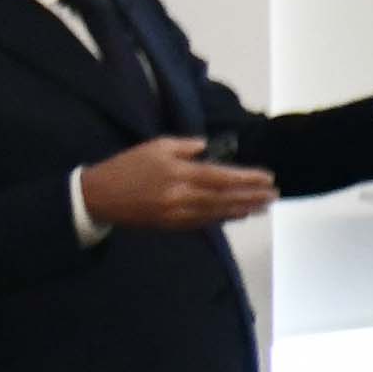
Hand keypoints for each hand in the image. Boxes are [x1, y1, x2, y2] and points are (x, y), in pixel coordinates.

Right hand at [77, 137, 275, 231]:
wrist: (98, 196)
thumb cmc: (129, 165)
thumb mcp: (157, 146)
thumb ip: (187, 146)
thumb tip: (210, 148)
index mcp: (179, 174)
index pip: (221, 177)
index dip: (247, 179)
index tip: (268, 177)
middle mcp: (181, 196)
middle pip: (224, 198)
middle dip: (252, 197)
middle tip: (274, 195)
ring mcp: (176, 214)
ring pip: (217, 214)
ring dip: (242, 210)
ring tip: (263, 206)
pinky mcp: (170, 225)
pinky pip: (203, 223)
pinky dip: (223, 219)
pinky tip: (238, 215)